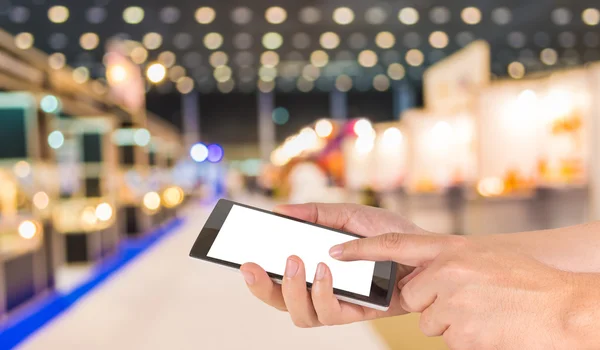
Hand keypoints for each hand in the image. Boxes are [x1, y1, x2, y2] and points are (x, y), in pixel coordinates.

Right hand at [239, 203, 427, 326]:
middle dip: (262, 288)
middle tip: (253, 266)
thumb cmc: (389, 232)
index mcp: (314, 266)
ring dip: (291, 290)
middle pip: (281, 301)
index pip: (276, 278)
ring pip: (301, 314)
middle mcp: (321, 289)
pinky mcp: (359, 311)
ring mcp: (339, 302)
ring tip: (295, 263)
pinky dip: (323, 292)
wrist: (425, 247)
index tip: (242, 260)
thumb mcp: (348, 215)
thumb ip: (315, 215)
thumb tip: (280, 211)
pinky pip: (331, 313)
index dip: (256, 276)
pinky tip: (325, 270)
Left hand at [332, 233, 576, 348]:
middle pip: (413, 296)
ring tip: (484, 312)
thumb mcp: (482, 258)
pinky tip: (489, 327)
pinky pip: (449, 339)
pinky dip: (465, 337)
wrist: (561, 307)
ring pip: (430, 321)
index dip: (363, 248)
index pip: (395, 244)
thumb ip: (448, 263)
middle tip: (466, 300)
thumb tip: (422, 279)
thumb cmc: (526, 282)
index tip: (335, 251)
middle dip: (430, 303)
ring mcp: (453, 303)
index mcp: (452, 249)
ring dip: (452, 322)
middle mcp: (447, 272)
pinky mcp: (461, 333)